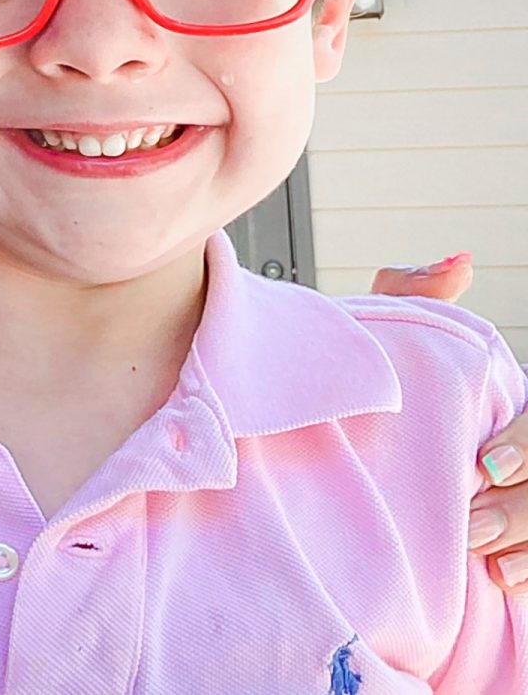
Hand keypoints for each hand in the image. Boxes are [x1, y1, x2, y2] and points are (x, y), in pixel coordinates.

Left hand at [368, 253, 527, 590]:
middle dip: (518, 509)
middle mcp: (517, 443)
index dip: (523, 447)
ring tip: (480, 558)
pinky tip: (496, 578)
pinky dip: (524, 571)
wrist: (332, 439)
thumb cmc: (374, 383)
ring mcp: (517, 491)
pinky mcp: (513, 535)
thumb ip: (416, 292)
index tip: (482, 466)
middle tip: (467, 527)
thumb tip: (460, 262)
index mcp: (501, 396)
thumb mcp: (390, 330)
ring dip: (521, 543)